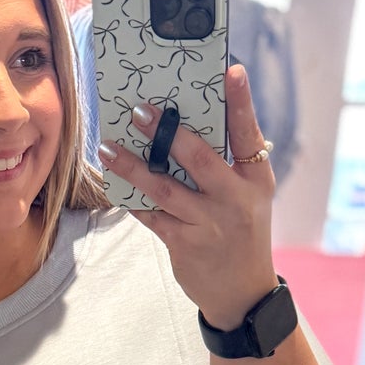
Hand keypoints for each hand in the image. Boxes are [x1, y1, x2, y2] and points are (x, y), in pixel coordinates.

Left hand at [97, 63, 277, 330]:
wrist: (242, 294)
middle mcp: (234, 200)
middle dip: (167, 132)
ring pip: (164, 188)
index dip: (241, 102)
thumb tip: (188, 128)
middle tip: (139, 110)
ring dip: (132, 166)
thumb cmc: (242, 233)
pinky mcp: (184, 244)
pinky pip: (150, 215)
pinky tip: (112, 179)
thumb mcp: (250, 197)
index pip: (249, 134)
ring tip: (108, 147)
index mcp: (256, 180)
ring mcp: (208, 224)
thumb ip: (229, 164)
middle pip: (198, 158)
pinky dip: (130, 197)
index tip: (232, 71)